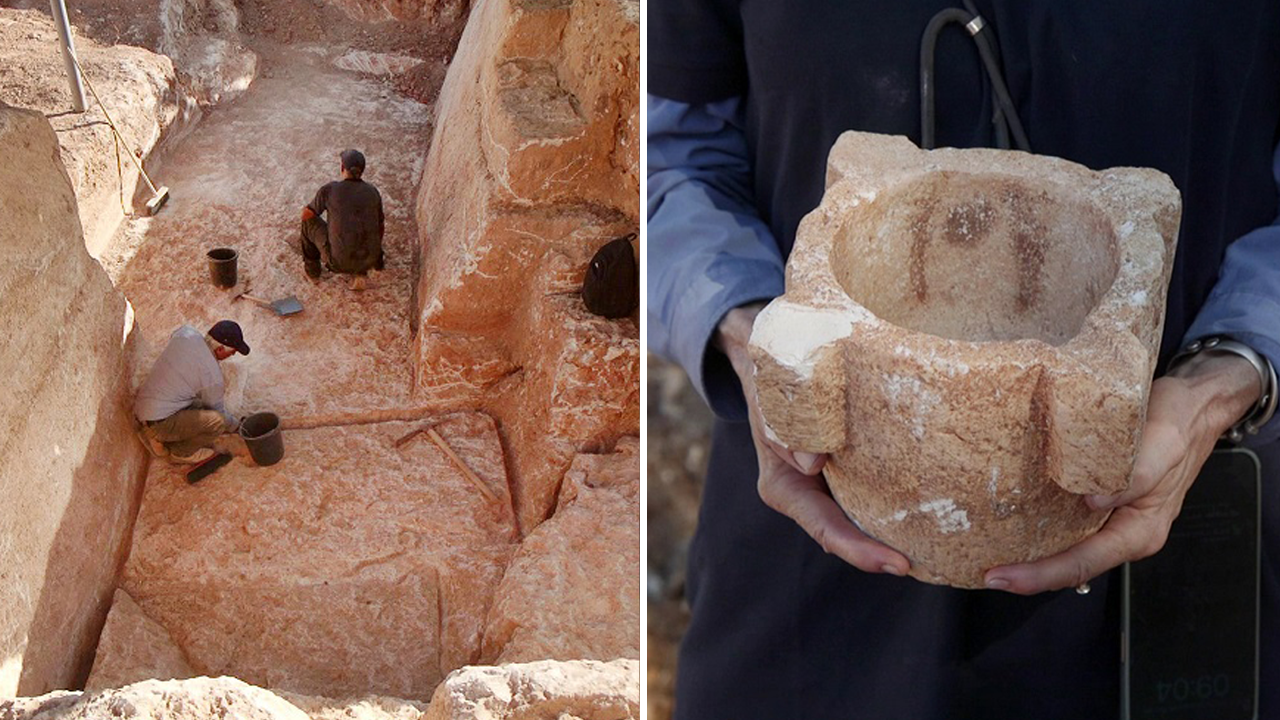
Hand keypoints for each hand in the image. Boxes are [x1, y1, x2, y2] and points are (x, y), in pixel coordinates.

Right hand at [718, 303, 910, 575]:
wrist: (778, 359)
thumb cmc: (774, 383)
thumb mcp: (773, 401)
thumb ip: (788, 432)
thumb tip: (812, 463)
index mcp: (784, 488)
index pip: (824, 529)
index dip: (859, 550)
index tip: (897, 564)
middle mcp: (806, 494)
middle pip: (846, 535)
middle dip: (881, 554)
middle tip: (929, 566)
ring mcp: (827, 486)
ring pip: (860, 519)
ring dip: (892, 533)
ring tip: (939, 550)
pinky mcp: (847, 471)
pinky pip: (871, 493)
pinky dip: (895, 503)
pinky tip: (931, 507)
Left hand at [984, 353, 1261, 593]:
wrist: (1194, 406)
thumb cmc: (1178, 424)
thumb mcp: (1160, 446)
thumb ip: (1131, 478)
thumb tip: (1093, 502)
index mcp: (1139, 531)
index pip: (1083, 563)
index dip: (1041, 575)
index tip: (1002, 577)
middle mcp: (1124, 533)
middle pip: (1071, 565)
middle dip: (1029, 574)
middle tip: (985, 573)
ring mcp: (1113, 520)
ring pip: (1068, 548)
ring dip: (1032, 556)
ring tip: (990, 556)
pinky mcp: (1103, 503)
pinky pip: (1068, 525)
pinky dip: (1041, 530)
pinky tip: (1013, 524)